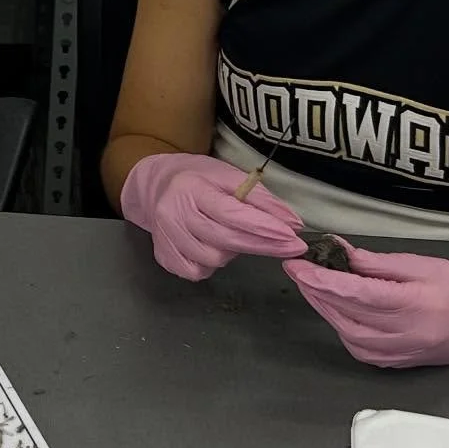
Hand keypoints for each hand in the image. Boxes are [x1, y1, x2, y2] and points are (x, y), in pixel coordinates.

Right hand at [120, 152, 306, 281]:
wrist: (156, 184)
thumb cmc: (198, 178)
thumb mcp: (228, 175)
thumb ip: (260, 197)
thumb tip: (292, 222)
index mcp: (190, 189)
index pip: (231, 213)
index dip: (263, 227)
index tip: (293, 236)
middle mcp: (173, 215)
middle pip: (225, 240)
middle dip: (264, 245)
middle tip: (292, 246)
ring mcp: (166, 239)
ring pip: (213, 259)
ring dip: (232, 252)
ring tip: (232, 234)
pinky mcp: (163, 257)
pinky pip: (198, 272)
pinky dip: (212, 264)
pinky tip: (213, 246)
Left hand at [284, 243, 448, 366]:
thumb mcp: (421, 264)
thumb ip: (378, 264)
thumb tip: (341, 254)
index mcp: (413, 305)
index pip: (355, 294)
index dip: (321, 280)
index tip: (296, 264)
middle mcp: (404, 335)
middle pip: (345, 315)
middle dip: (316, 292)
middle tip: (298, 269)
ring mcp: (400, 354)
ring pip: (347, 334)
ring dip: (325, 309)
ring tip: (313, 284)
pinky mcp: (398, 363)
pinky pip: (359, 347)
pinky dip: (342, 326)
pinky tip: (336, 308)